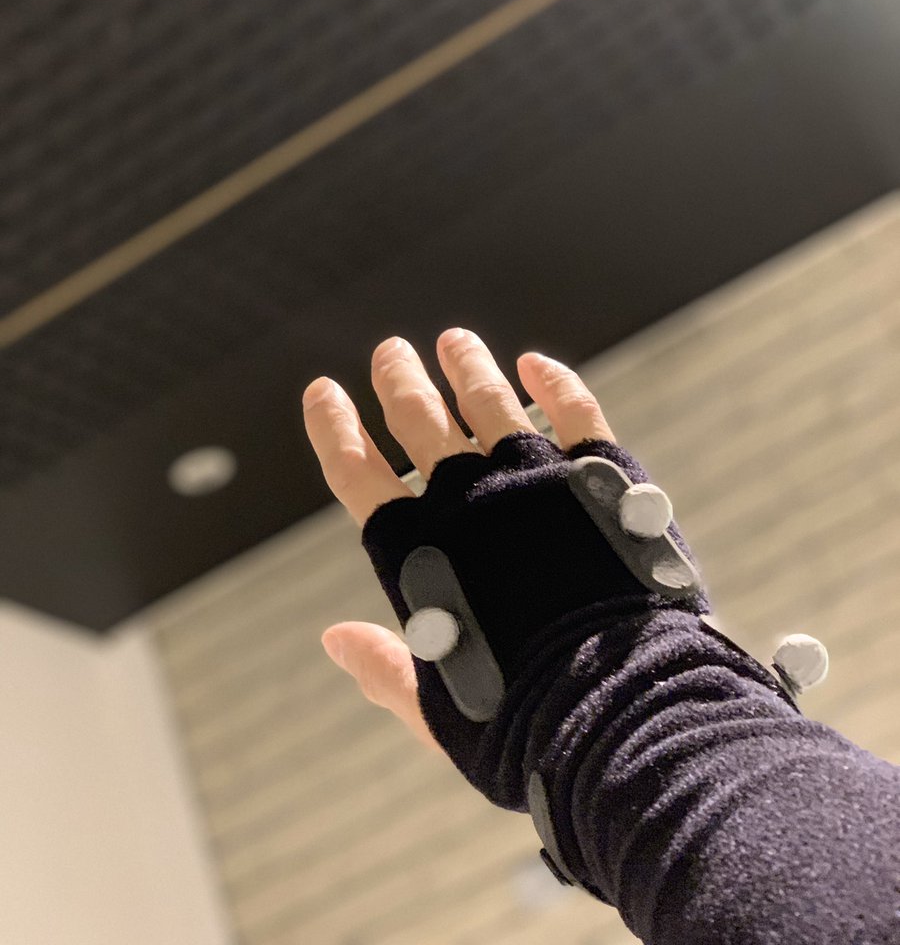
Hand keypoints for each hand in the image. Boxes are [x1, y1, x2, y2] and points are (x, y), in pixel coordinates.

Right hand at [302, 327, 615, 754]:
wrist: (620, 706)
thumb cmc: (524, 722)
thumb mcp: (437, 709)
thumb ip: (384, 667)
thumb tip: (332, 638)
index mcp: (419, 550)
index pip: (357, 472)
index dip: (335, 427)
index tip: (323, 391)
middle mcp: (468, 501)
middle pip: (418, 420)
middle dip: (398, 381)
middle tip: (391, 351)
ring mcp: (534, 479)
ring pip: (487, 400)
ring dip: (466, 366)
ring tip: (454, 341)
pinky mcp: (600, 474)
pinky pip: (574, 408)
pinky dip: (553, 381)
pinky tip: (537, 364)